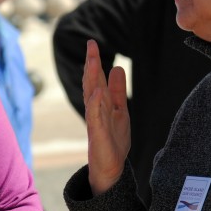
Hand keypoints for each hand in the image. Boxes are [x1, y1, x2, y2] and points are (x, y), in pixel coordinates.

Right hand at [83, 39, 130, 194]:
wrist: (111, 167)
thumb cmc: (113, 139)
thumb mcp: (120, 110)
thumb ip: (118, 90)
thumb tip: (117, 67)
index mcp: (101, 103)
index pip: (95, 78)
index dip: (94, 61)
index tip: (92, 43)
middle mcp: (96, 109)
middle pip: (91, 83)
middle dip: (91, 64)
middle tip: (90, 45)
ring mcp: (95, 121)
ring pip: (92, 96)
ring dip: (92, 79)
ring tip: (93, 61)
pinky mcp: (98, 134)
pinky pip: (95, 116)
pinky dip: (95, 104)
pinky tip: (97, 92)